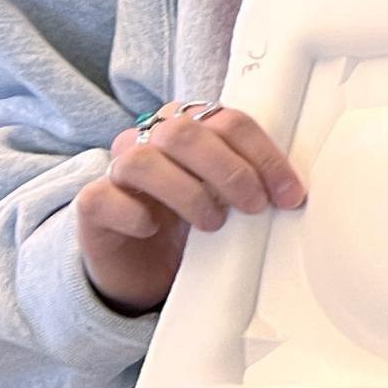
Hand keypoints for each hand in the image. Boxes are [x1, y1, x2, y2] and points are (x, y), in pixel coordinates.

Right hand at [77, 103, 304, 315]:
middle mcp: (149, 140)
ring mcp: (116, 170)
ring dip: (188, 192)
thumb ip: (252, 182)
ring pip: (143, 160)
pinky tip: (153, 229)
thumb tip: (295, 194)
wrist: (144, 266)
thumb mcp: (229, 199)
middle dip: (230, 170)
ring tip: (212, 223)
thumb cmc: (192, 224)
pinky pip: (103, 197)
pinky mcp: (92, 205)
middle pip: (186, 132)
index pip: (229, 121)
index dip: (264, 155)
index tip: (289, 194)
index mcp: (189, 128)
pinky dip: (134, 214)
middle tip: (254, 206)